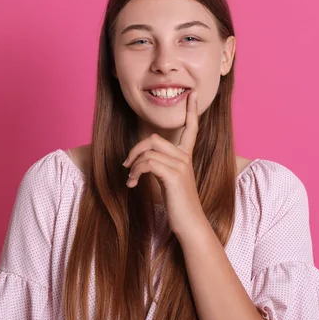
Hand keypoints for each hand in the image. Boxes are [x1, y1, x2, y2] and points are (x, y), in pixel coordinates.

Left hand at [122, 91, 204, 235]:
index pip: (191, 129)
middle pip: (154, 138)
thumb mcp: (169, 181)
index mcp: (186, 157)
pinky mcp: (174, 175)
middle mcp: (185, 158)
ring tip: (129, 179)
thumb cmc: (179, 205)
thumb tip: (143, 161)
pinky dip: (135, 172)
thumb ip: (161, 167)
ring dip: (132, 165)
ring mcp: (181, 165)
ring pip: (148, 151)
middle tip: (126, 166)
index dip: (191, 111)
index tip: (192, 95)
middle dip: (135, 150)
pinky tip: (131, 184)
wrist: (190, 224)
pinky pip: (147, 163)